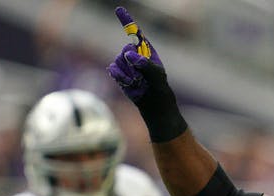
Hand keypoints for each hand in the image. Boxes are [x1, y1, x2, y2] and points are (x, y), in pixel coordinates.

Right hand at [107, 7, 186, 141]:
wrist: (153, 107)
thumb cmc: (160, 91)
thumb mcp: (157, 78)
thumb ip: (145, 65)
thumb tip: (129, 55)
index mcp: (147, 52)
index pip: (136, 34)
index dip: (127, 21)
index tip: (119, 9)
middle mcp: (135, 56)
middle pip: (125, 50)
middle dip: (132, 63)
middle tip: (142, 76)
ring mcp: (126, 64)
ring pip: (119, 61)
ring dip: (128, 74)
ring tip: (138, 82)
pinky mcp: (119, 74)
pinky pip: (113, 70)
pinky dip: (120, 78)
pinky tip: (130, 84)